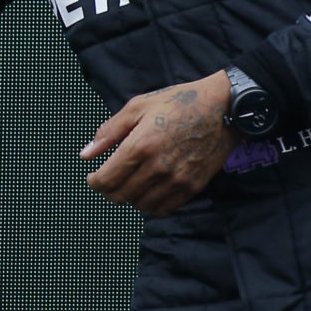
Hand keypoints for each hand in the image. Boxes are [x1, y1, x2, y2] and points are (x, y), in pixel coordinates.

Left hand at [81, 72, 237, 217]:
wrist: (223, 107)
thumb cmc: (178, 102)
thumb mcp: (138, 107)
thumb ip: (109, 132)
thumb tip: (86, 154)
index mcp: (140, 145)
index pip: (106, 180)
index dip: (94, 182)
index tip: (93, 176)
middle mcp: (158, 167)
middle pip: (120, 196)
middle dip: (109, 190)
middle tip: (110, 179)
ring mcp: (177, 179)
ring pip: (141, 205)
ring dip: (130, 197)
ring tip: (131, 182)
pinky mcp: (193, 186)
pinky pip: (164, 208)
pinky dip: (151, 204)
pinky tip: (149, 190)